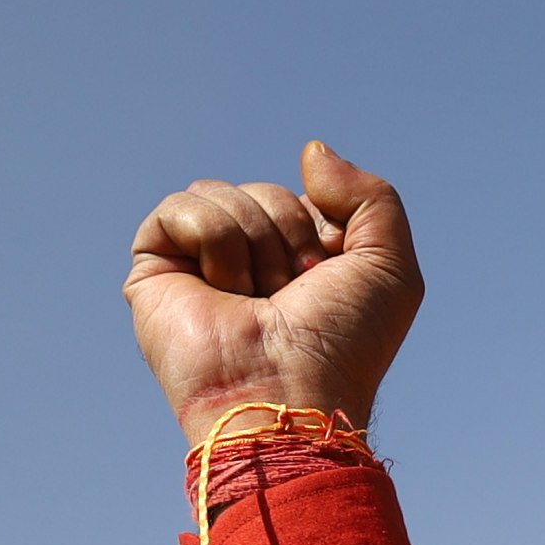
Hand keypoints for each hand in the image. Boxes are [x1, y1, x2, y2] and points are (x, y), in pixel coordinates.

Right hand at [123, 142, 425, 438]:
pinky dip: (211, 237)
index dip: (319, 225)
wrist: (287, 392)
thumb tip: (309, 152)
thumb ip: (371, 195)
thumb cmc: (341, 344)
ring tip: (254, 300)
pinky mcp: (154, 272)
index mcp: (296, 261)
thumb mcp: (389, 265)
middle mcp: (246, 263)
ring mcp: (198, 267)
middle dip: (284, 232)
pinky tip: (220, 290)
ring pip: (219, 192)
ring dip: (251, 242)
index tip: (326, 276)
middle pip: (261, 190)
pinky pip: (178, 207)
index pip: (300, 195)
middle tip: (289, 293)